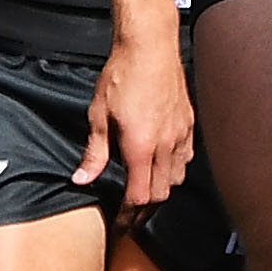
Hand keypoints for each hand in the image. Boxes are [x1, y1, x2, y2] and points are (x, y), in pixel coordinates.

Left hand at [80, 22, 194, 212]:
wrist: (150, 46)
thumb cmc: (123, 74)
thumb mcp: (98, 114)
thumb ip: (94, 152)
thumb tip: (83, 179)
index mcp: (141, 146)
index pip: (139, 196)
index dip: (129, 215)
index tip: (121, 224)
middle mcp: (165, 145)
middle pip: (161, 194)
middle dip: (145, 210)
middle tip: (131, 218)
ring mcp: (181, 135)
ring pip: (177, 179)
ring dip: (161, 192)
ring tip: (146, 196)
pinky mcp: (189, 124)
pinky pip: (186, 159)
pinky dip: (175, 171)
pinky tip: (164, 168)